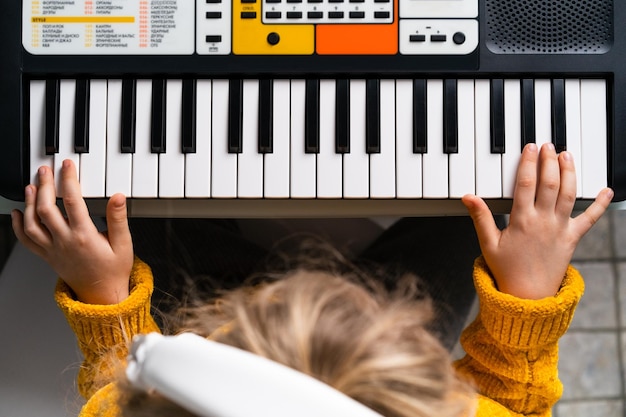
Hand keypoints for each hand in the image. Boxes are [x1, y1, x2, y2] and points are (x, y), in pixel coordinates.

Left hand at [11, 160, 133, 304]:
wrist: (103, 294)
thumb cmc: (114, 270)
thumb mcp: (124, 243)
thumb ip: (118, 219)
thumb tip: (118, 197)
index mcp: (84, 236)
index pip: (73, 201)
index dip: (68, 180)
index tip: (67, 166)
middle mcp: (65, 242)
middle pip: (46, 209)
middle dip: (44, 186)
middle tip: (45, 170)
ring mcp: (53, 250)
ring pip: (32, 224)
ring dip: (29, 203)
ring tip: (32, 186)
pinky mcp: (47, 256)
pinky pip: (27, 241)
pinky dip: (18, 226)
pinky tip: (18, 212)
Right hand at [462, 143, 613, 298]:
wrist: (528, 296)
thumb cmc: (507, 271)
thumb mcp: (488, 244)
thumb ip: (480, 218)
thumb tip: (468, 197)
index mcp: (522, 221)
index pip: (526, 185)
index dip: (528, 164)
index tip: (530, 148)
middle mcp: (544, 222)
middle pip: (550, 184)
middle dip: (550, 161)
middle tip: (548, 145)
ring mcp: (560, 229)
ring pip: (568, 194)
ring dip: (569, 173)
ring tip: (567, 156)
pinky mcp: (573, 238)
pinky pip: (590, 220)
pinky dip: (600, 205)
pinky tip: (607, 191)